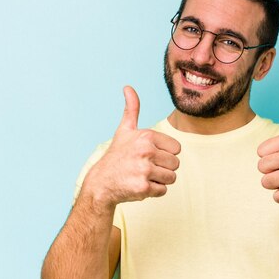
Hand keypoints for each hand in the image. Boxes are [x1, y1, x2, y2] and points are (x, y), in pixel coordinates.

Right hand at [84, 86, 180, 207]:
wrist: (101, 182)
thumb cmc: (117, 155)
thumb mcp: (125, 130)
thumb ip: (132, 109)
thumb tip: (128, 87)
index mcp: (147, 136)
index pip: (177, 148)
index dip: (165, 154)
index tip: (148, 155)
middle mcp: (146, 151)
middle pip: (176, 164)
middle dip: (163, 168)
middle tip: (144, 167)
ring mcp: (144, 170)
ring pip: (172, 178)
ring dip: (159, 180)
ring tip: (142, 176)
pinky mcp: (143, 187)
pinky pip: (163, 190)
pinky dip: (154, 191)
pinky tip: (139, 185)